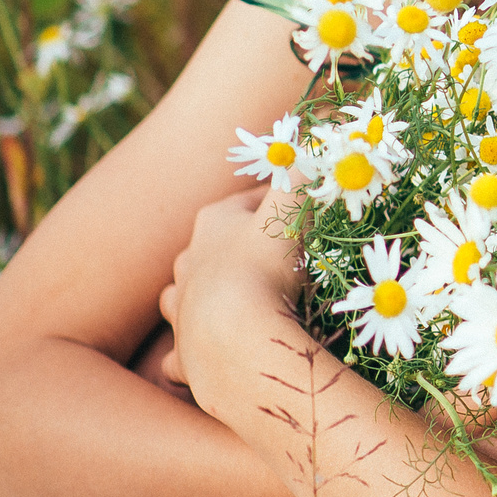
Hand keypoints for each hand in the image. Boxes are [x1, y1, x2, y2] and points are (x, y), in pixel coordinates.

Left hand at [159, 188, 308, 413]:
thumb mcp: (290, 210)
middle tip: (275, 260)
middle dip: (237, 251)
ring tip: (233, 304)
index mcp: (212, 225)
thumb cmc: (263, 267)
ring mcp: (181, 311)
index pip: (246, 203)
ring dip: (202, 297)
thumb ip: (303, 174)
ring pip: (182, 296)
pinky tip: (206, 355)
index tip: (307, 209)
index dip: (279, 204)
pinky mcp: (183, 354)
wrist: (235, 335)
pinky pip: (180, 354)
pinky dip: (191, 352)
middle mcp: (189, 264)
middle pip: (210, 248)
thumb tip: (317, 141)